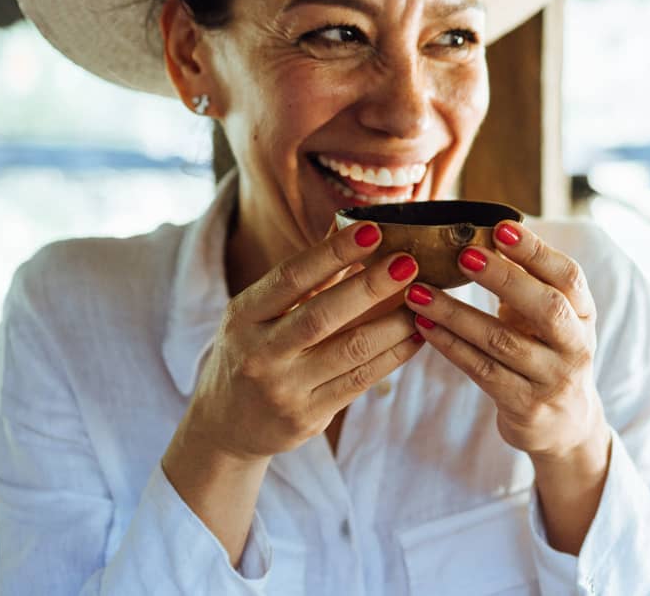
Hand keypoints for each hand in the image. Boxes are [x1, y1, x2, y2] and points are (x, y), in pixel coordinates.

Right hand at [177, 222, 424, 462]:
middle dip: (369, 287)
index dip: (332, 252)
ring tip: (423, 300)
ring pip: (350, 351)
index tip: (372, 229)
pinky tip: (415, 335)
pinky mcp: (308, 417)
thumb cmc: (252, 352)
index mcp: (244, 316)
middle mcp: (259, 353)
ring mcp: (283, 389)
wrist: (226, 427)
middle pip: (321, 316)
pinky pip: (361, 380)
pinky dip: (394, 355)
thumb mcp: (260, 313)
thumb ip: (305, 276)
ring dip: (393, 323)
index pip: (291, 278)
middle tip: (408, 263)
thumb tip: (349, 223)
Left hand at [404, 220, 607, 463]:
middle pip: (546, 307)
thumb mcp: (551, 318)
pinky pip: (482, 370)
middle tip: (463, 254)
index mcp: (583, 314)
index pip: (569, 277)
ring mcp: (552, 379)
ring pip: (502, 341)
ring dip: (456, 314)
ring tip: (419, 292)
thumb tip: (485, 232)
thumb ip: (528, 282)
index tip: (502, 227)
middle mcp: (575, 346)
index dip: (537, 251)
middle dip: (504, 278)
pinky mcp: (525, 406)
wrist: (566, 425)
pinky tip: (424, 326)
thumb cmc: (548, 353)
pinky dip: (450, 346)